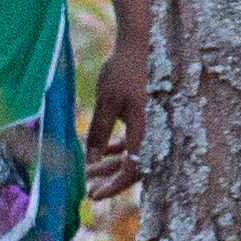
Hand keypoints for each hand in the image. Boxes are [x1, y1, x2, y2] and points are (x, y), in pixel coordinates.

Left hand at [83, 35, 150, 196]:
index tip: (94, 194)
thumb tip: (91, 160)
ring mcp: (148, 125)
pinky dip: (117, 150)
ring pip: (131, 155)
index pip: (133, 168)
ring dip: (111, 165)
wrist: (137, 46)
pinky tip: (100, 154)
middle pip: (134, 166)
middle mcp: (151, 131)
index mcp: (145, 128)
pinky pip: (132, 142)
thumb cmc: (122, 72)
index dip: (115, 185)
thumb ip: (100, 132)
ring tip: (89, 173)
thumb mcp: (106, 102)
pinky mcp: (143, 117)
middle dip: (110, 180)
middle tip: (89, 192)